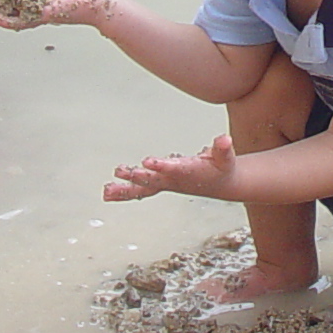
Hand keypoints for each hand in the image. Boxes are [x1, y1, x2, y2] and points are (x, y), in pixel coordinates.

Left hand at [104, 135, 234, 201]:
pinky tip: (108, 192)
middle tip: (123, 173)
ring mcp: (166, 183)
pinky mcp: (161, 184)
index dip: (161, 166)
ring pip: (142, 189)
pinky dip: (124, 191)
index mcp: (189, 172)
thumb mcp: (226, 157)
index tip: (148, 162)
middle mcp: (174, 180)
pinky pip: (140, 190)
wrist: (220, 184)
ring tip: (106, 190)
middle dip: (139, 177)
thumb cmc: (222, 167)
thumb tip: (225, 140)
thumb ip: (223, 148)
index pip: (173, 169)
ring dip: (124, 189)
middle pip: (153, 181)